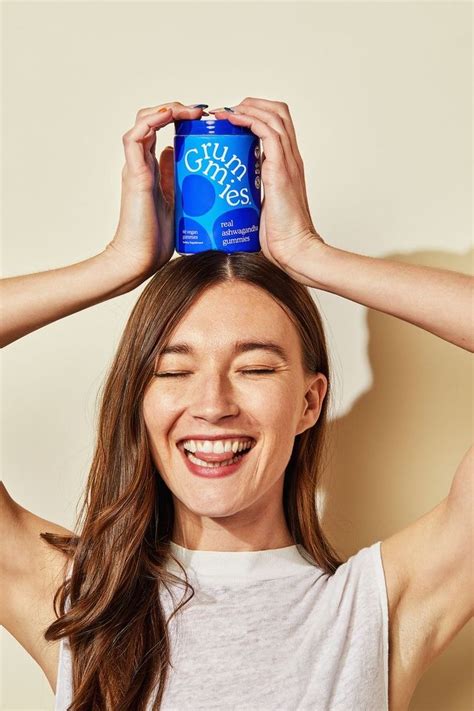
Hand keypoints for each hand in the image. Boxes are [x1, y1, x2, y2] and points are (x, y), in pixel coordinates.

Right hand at [105, 102, 206, 279]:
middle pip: (151, 119)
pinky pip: (134, 137)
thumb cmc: (157, 238)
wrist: (140, 258)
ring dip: (166, 109)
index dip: (178, 117)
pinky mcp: (133, 175)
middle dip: (175, 108)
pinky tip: (172, 116)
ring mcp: (135, 167)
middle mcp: (140, 163)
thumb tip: (185, 160)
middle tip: (201, 112)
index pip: (159, 129)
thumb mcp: (176, 202)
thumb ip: (177, 181)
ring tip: (191, 111)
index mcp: (149, 169)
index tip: (203, 118)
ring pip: (142, 121)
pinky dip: (152, 121)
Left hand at [209, 98, 326, 280]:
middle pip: (278, 111)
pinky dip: (248, 119)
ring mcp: (288, 162)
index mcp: (287, 166)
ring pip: (274, 115)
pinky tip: (231, 119)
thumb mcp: (260, 209)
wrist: (293, 250)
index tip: (230, 121)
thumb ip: (249, 196)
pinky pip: (267, 131)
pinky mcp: (281, 169)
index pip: (277, 125)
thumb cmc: (278, 238)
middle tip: (224, 114)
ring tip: (224, 113)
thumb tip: (226, 198)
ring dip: (246, 107)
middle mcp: (291, 159)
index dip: (255, 114)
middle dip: (250, 104)